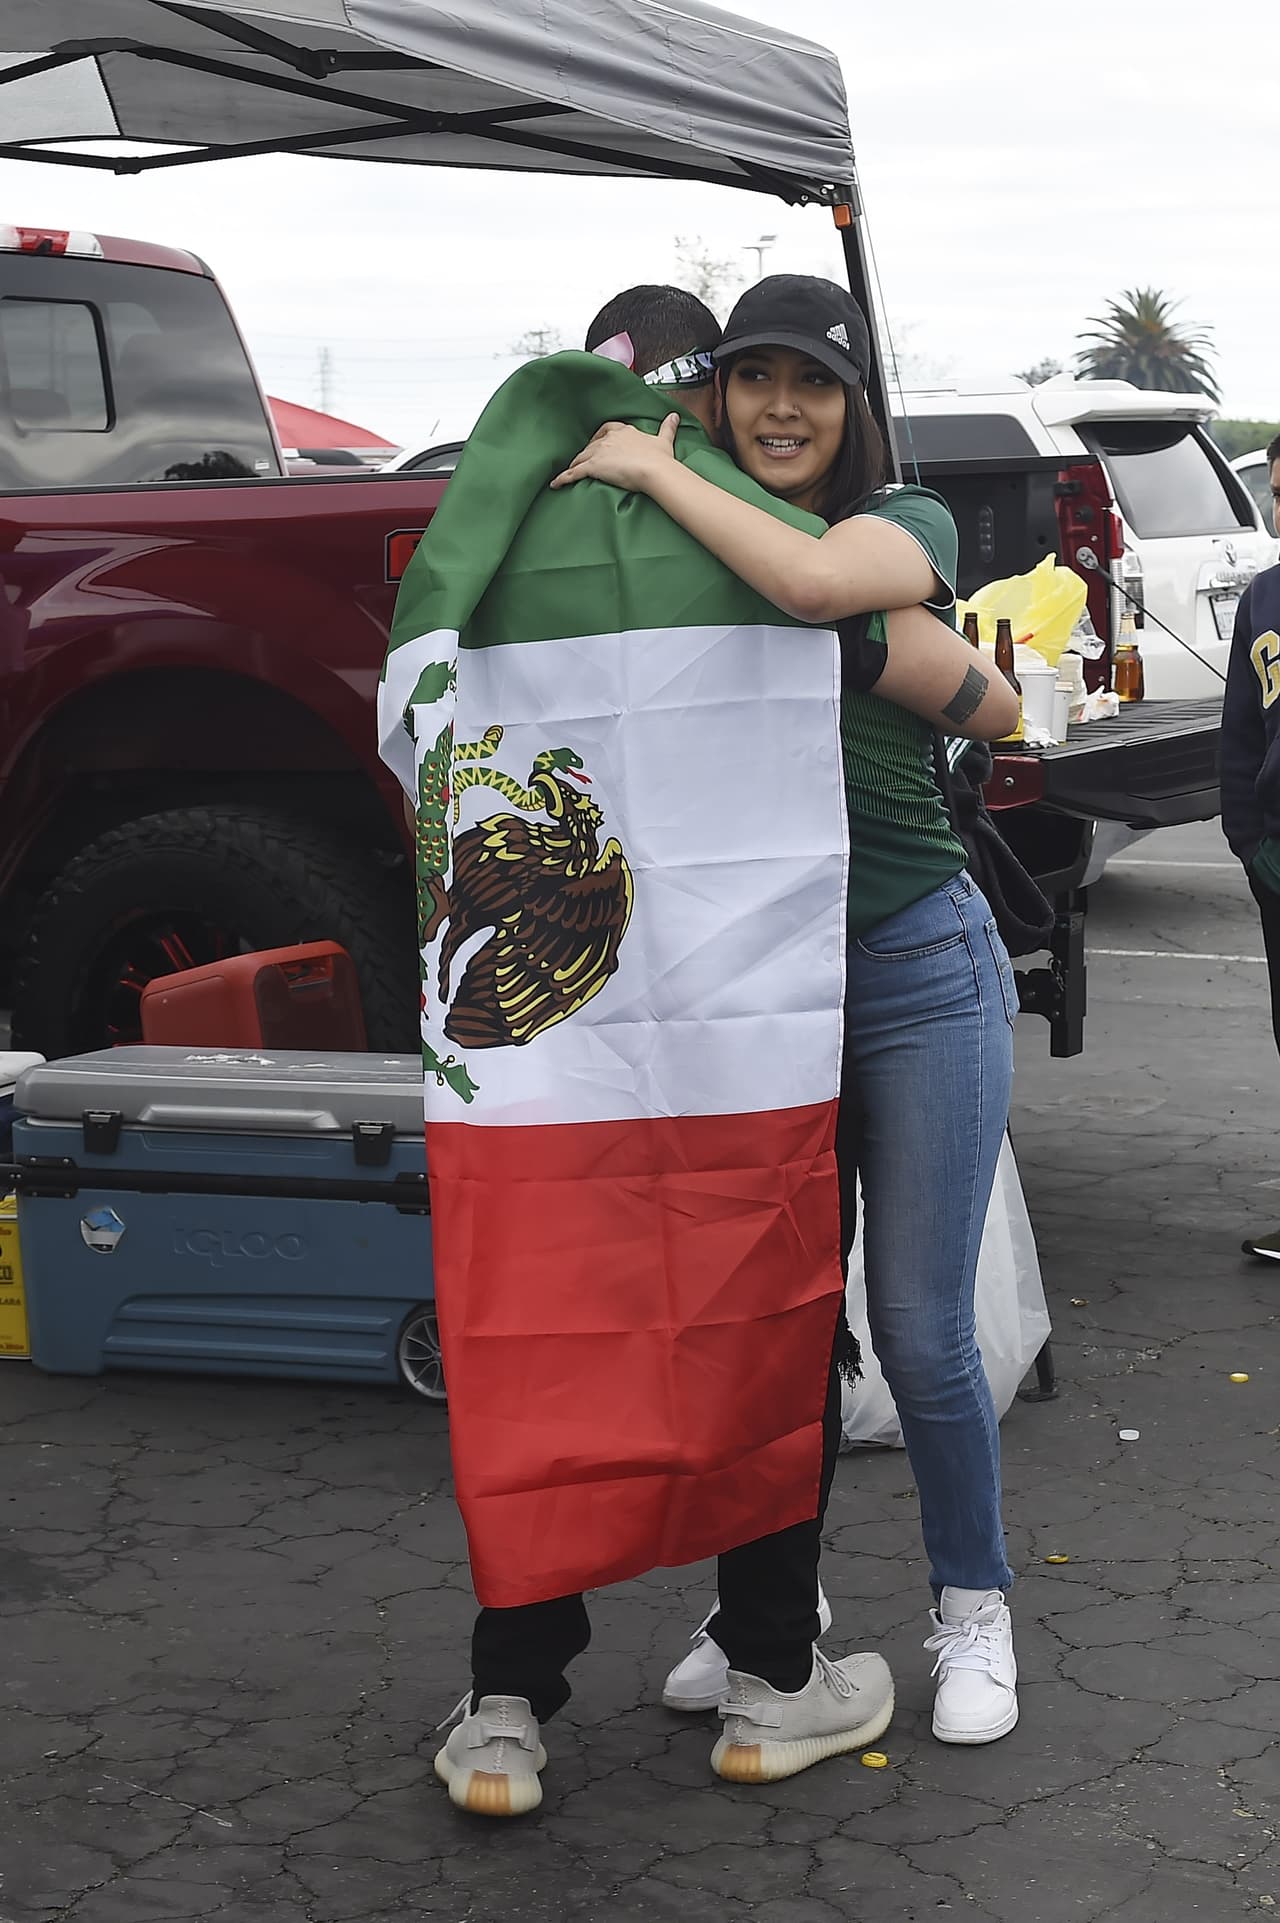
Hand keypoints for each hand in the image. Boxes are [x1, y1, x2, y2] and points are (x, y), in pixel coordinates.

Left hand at [550, 414, 678, 492]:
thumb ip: (668, 427)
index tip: (598, 442)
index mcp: (624, 431)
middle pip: (591, 444)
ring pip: (581, 457)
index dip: (600, 437)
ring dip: (574, 465)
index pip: (607, 430)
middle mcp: (609, 439)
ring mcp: (599, 452)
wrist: (655, 470)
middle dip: (586, 452)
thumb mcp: (664, 440)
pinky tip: (555, 484)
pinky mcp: (593, 467)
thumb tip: (675, 415)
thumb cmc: (660, 458)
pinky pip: (574, 472)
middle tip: (581, 461)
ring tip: (568, 473)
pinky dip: (563, 478)